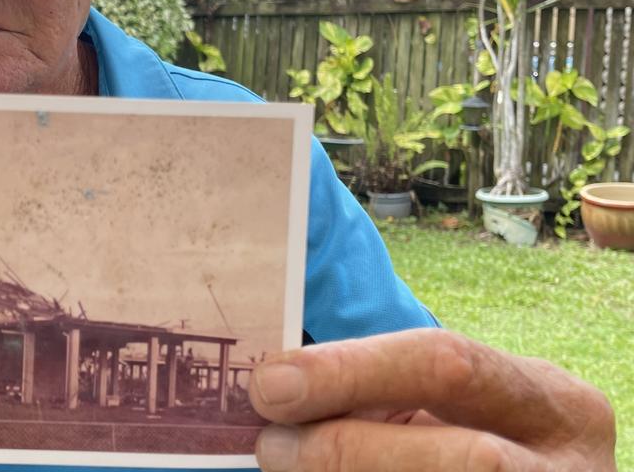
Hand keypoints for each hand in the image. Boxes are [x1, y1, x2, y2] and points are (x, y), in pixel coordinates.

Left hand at [249, 328, 615, 470]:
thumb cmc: (468, 442)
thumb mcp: (450, 409)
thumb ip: (377, 392)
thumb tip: (275, 388)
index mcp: (555, 406)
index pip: (446, 365)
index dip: (350, 372)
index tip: (271, 385)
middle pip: (465, 460)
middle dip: (351, 451)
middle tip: (273, 448)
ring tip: (290, 468)